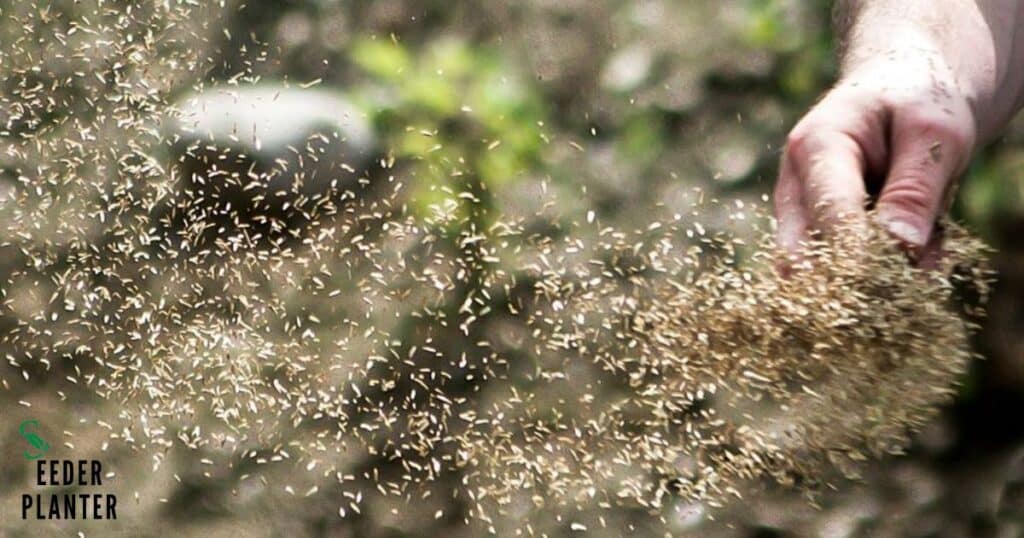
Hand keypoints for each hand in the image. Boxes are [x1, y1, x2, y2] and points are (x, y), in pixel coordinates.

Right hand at [774, 52, 976, 264]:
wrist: (901, 89)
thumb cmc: (917, 101)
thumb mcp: (935, 133)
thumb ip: (916, 188)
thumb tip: (899, 246)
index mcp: (815, 146)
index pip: (828, 211)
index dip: (862, 250)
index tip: (902, 273)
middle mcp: (793, 184)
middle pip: (806, 252)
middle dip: (863, 272)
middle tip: (921, 263)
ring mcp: (798, 212)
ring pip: (823, 269)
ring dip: (880, 272)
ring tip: (932, 241)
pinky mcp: (813, 233)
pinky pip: (840, 269)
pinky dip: (885, 268)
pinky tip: (919, 244)